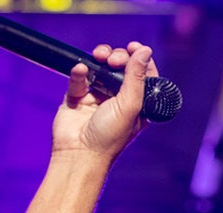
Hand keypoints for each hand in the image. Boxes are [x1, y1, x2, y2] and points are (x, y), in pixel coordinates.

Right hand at [52, 41, 156, 160]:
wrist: (78, 154)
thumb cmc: (109, 138)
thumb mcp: (130, 106)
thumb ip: (137, 77)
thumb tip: (145, 50)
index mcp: (137, 104)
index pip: (143, 75)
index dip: (140, 59)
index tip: (134, 47)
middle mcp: (118, 99)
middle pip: (121, 67)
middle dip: (118, 57)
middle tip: (114, 59)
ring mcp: (97, 97)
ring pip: (101, 67)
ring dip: (101, 57)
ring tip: (100, 56)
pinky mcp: (77, 96)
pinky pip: (80, 76)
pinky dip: (81, 70)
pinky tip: (82, 70)